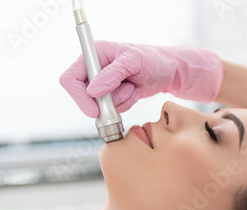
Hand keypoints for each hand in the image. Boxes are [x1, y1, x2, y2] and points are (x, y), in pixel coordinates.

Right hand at [60, 41, 222, 116]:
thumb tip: (92, 90)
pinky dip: (126, 104)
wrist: (169, 72)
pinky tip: (136, 92)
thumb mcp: (134, 62)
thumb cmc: (153, 60)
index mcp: (94, 55)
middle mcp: (95, 69)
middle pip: (83, 96)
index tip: (94, 110)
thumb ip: (112, 75)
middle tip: (128, 93)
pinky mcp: (113, 96)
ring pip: (100, 106)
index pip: (71, 79)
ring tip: (134, 87)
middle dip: (105, 102)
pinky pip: (113, 110)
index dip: (79, 96)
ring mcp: (103, 84)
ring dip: (120, 101)